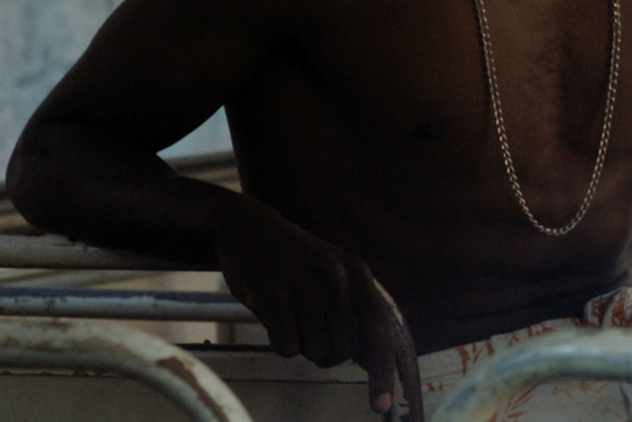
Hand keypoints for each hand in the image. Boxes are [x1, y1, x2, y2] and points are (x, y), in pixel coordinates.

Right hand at [212, 206, 423, 420]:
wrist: (248, 228)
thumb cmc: (296, 260)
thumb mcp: (336, 272)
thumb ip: (358, 311)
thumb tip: (380, 360)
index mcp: (358, 272)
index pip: (379, 331)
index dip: (383, 372)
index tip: (381, 406)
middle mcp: (337, 276)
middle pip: (344, 350)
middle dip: (328, 353)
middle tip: (312, 330)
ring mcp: (304, 284)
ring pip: (315, 352)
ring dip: (304, 346)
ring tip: (293, 315)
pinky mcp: (273, 295)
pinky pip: (287, 348)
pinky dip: (281, 341)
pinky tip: (275, 314)